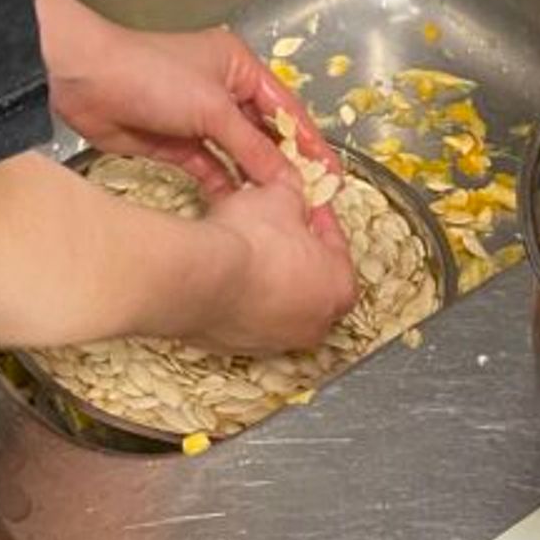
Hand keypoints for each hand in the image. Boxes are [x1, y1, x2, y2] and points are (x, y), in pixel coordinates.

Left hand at [36, 0, 334, 200]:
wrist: (85, 80)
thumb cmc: (150, 75)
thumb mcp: (211, 108)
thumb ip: (251, 146)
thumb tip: (287, 180)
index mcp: (238, 66)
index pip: (285, 108)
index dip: (309, 142)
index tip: (331, 175)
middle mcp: (222, 90)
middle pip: (264, 133)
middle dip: (285, 165)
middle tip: (311, 201)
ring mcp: (197, 118)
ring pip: (238, 154)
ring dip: (256, 180)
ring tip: (281, 213)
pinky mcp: (175, 144)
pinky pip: (211, 169)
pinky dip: (225, 187)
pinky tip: (242, 210)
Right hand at [187, 178, 360, 353]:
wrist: (202, 278)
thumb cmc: (251, 244)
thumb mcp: (281, 197)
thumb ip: (293, 196)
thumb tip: (289, 193)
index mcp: (338, 288)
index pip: (337, 246)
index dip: (318, 218)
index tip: (305, 206)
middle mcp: (312, 324)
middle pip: (309, 280)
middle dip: (294, 251)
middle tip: (278, 227)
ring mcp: (273, 341)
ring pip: (275, 302)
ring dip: (264, 276)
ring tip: (245, 246)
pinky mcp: (234, 346)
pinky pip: (241, 314)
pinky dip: (235, 294)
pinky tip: (222, 268)